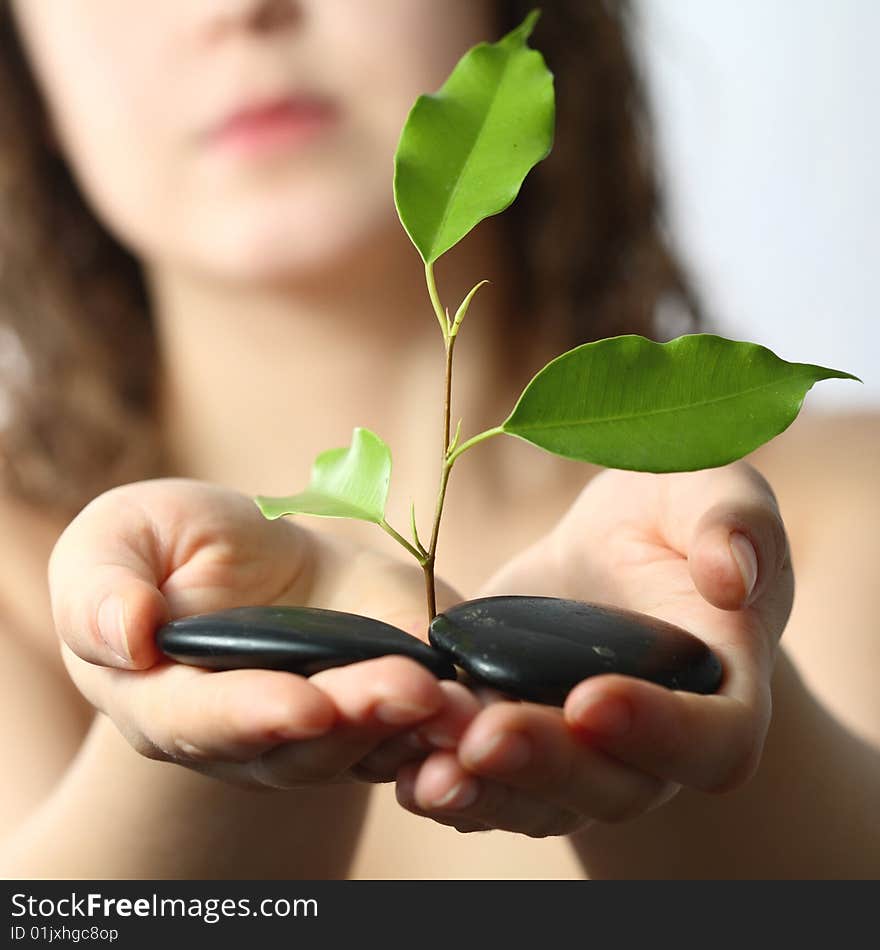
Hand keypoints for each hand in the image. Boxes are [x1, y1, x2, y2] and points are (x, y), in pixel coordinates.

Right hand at [49, 478, 463, 789]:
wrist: (259, 560)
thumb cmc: (176, 547)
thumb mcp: (120, 540)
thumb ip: (102, 588)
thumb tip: (122, 635)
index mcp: (166, 701)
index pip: (202, 723)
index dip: (251, 717)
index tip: (303, 705)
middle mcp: (247, 737)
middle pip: (299, 748)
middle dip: (355, 722)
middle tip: (407, 693)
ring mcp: (321, 733)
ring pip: (366, 747)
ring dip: (414, 728)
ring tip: (453, 696)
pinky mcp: (380, 709)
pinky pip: (416, 730)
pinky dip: (450, 720)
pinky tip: (481, 699)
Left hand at [394, 462, 793, 836]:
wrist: (609, 549)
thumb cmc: (672, 514)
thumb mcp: (711, 489)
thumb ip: (732, 522)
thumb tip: (730, 576)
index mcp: (723, 688)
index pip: (713, 740)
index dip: (659, 732)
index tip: (591, 699)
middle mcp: (655, 746)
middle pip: (613, 787)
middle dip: (547, 764)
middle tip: (484, 735)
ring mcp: (583, 756)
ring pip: (541, 800)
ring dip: (485, 788)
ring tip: (428, 763)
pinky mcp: (520, 744)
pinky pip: (488, 784)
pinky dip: (446, 780)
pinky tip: (401, 764)